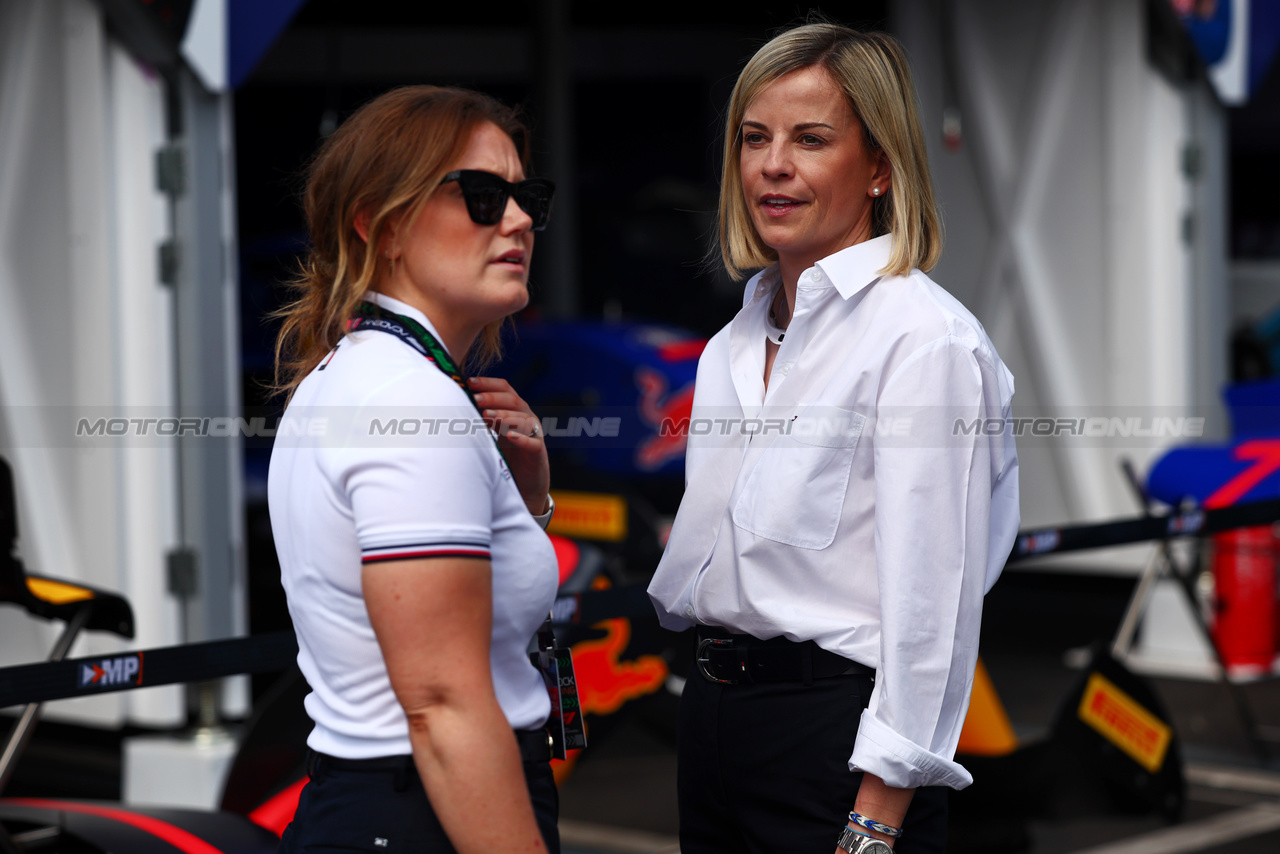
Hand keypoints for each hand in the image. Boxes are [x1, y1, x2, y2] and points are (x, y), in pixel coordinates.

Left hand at [469, 376, 549, 514]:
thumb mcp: (492, 434)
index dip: (489, 384)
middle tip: (475, 399)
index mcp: (515, 410)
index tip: (470, 382)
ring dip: (504, 415)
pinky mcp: (538, 452)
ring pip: (523, 419)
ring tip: (487, 415)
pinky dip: (521, 438)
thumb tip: (455, 405)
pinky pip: (532, 442)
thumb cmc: (505, 458)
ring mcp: (534, 434)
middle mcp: (526, 418)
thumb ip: (480, 419)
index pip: (505, 389)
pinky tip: (510, 437)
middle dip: (493, 398)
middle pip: (513, 401)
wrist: (526, 485)